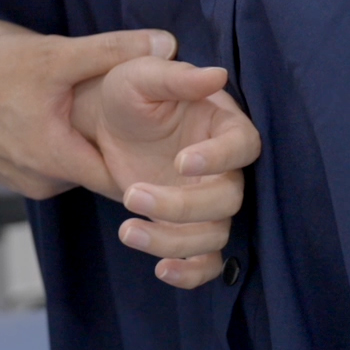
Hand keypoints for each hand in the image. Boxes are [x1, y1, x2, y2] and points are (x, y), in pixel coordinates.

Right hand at [0, 28, 177, 200]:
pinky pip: (51, 159)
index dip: (151, 161)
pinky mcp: (9, 170)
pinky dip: (62, 138)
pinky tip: (63, 109)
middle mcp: (42, 183)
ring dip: (89, 138)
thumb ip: (112, 51)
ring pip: (75, 163)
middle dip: (121, 144)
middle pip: (101, 170)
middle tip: (147, 115)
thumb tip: (167, 45)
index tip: (175, 140)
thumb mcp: (53, 54)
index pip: (125, 181)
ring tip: (103, 107)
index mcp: (57, 162)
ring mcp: (23, 181)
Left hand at [71, 56, 258, 288]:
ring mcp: (209, 202)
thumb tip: (217, 75)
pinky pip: (206, 262)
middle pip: (229, 199)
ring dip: (173, 240)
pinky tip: (161, 270)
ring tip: (127, 230)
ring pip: (214, 235)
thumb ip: (176, 78)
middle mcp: (226, 168)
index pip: (243, 146)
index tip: (181, 161)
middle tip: (132, 194)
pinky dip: (190, 274)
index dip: (219, 158)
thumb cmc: (129, 94)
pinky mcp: (190, 229)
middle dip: (182, 205)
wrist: (106, 127)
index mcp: (224, 125)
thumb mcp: (140, 76)